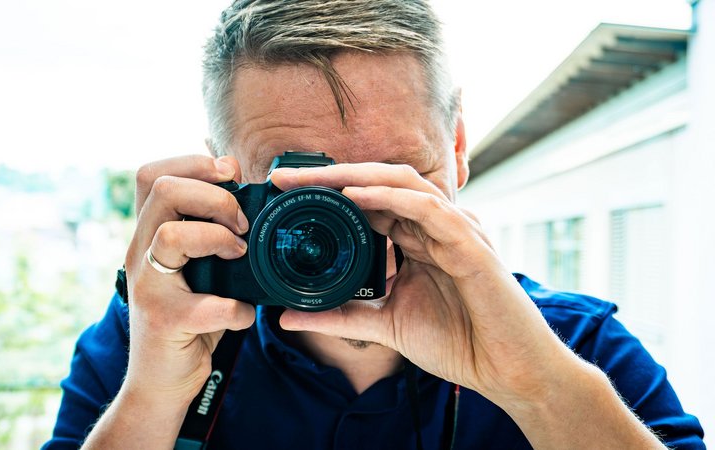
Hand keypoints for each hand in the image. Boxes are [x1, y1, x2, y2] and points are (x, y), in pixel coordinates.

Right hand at [122, 155, 254, 402]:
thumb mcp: (193, 267)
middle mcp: (139, 254)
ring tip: (240, 256)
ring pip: (172, 235)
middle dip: (216, 197)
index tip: (231, 175)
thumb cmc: (187, 318)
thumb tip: (245, 189)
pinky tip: (244, 314)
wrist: (160, 382)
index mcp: (148, 235)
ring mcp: (146, 287)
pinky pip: (208, 304)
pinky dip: (237, 309)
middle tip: (242, 225)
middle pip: (165, 190)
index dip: (194, 163)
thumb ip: (208, 232)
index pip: (153, 174)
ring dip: (220, 239)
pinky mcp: (164, 322)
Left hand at [270, 163, 574, 408]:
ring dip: (353, 177)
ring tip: (312, 180)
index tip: (285, 197)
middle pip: (380, 183)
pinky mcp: (470, 243)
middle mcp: (434, 226)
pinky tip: (355, 196)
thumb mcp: (385, 325)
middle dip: (331, 177)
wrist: (506, 372)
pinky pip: (427, 209)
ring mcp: (454, 229)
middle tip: (284, 179)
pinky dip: (390, 198)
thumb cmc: (457, 343)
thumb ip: (339, 316)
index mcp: (416, 239)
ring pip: (401, 184)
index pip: (369, 202)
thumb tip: (288, 315)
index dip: (328, 193)